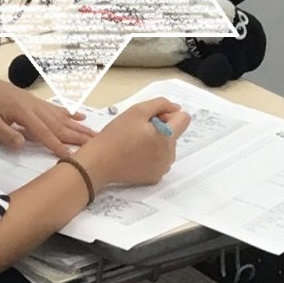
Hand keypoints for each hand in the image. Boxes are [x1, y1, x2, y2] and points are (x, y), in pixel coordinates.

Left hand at [0, 68, 95, 155]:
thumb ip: (7, 135)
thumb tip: (23, 145)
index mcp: (24, 113)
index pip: (44, 133)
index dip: (58, 146)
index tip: (72, 157)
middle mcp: (34, 106)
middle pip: (58, 124)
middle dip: (77, 135)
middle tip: (96, 144)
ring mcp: (34, 102)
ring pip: (60, 116)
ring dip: (77, 125)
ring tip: (93, 133)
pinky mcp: (31, 100)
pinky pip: (54, 108)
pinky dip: (67, 112)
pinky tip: (78, 116)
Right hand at [73, 99, 189, 191]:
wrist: (99, 163)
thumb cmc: (116, 136)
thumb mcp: (137, 111)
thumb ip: (160, 104)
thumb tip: (176, 108)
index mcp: (167, 137)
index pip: (184, 119)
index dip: (170, 114)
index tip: (154, 117)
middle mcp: (170, 154)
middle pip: (174, 134)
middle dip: (160, 128)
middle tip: (138, 130)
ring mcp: (163, 168)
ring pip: (167, 148)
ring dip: (156, 142)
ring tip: (134, 143)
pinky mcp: (154, 178)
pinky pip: (160, 161)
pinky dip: (151, 156)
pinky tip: (134, 155)